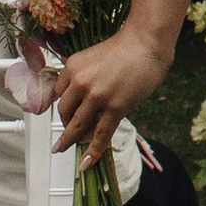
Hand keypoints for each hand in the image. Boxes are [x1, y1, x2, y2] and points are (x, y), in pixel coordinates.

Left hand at [53, 19, 171, 169]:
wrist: (147, 43)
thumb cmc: (126, 47)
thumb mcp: (94, 56)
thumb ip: (84, 74)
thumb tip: (83, 97)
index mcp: (72, 67)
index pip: (59, 93)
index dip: (62, 106)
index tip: (63, 115)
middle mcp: (80, 82)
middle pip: (64, 111)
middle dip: (64, 126)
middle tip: (63, 136)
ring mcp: (97, 96)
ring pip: (77, 125)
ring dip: (70, 140)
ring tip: (64, 149)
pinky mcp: (115, 107)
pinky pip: (100, 134)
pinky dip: (93, 151)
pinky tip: (87, 162)